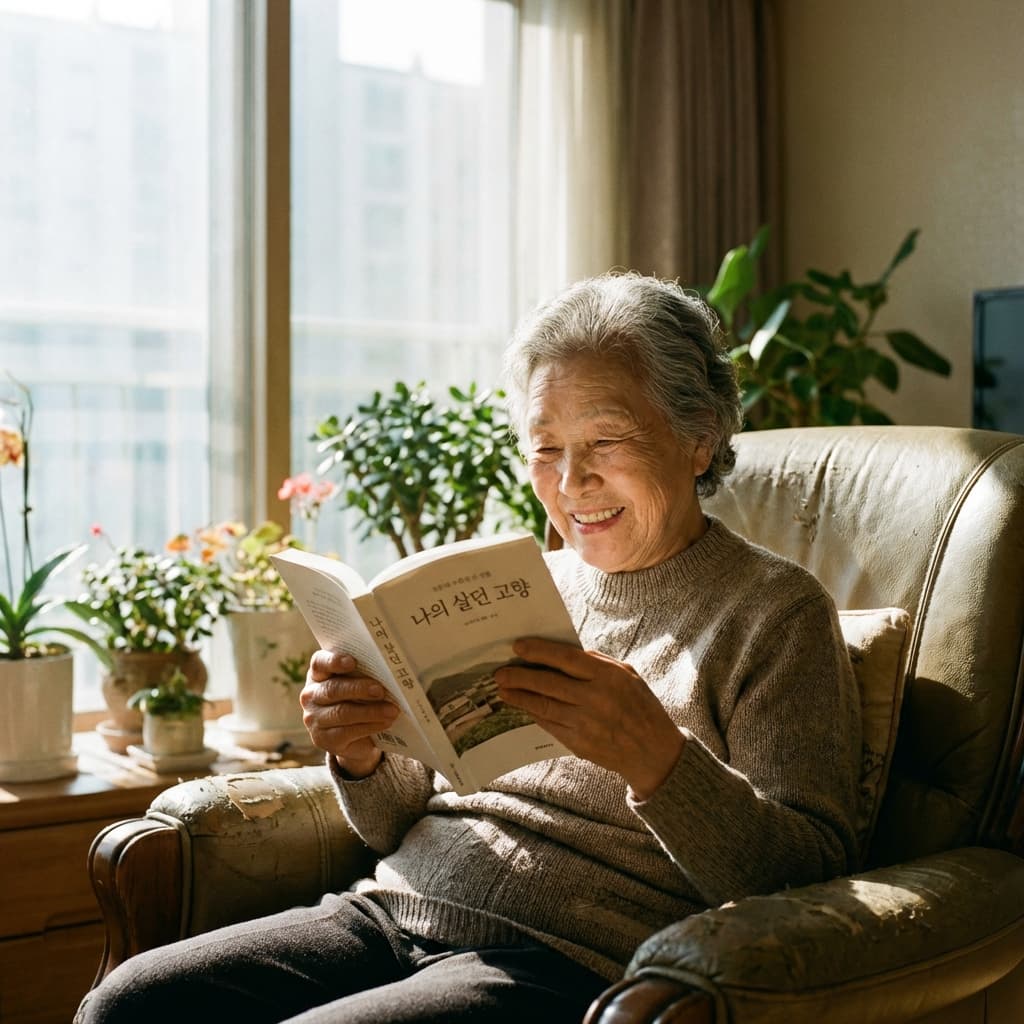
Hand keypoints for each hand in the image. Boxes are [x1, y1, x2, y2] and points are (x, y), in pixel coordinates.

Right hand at [300, 650, 399, 778]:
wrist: (356, 737)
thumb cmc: (360, 700)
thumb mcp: (360, 683)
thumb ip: (365, 675)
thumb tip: (388, 674)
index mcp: (319, 674)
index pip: (320, 663)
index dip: (334, 661)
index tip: (352, 662)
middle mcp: (311, 695)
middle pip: (332, 689)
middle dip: (358, 689)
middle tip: (380, 690)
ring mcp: (314, 718)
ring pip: (342, 712)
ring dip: (370, 711)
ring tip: (392, 710)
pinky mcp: (322, 739)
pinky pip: (347, 732)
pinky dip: (370, 726)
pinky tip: (385, 723)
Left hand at [495, 638, 684, 799]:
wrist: (653, 752)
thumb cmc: (640, 706)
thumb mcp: (627, 675)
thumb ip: (597, 662)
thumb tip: (562, 652)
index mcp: (609, 677)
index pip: (566, 659)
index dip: (539, 651)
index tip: (518, 647)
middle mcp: (596, 699)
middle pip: (548, 683)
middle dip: (520, 676)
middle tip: (500, 672)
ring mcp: (586, 723)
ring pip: (543, 706)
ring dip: (519, 696)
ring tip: (503, 689)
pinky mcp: (579, 744)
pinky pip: (549, 725)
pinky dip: (534, 714)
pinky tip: (523, 706)